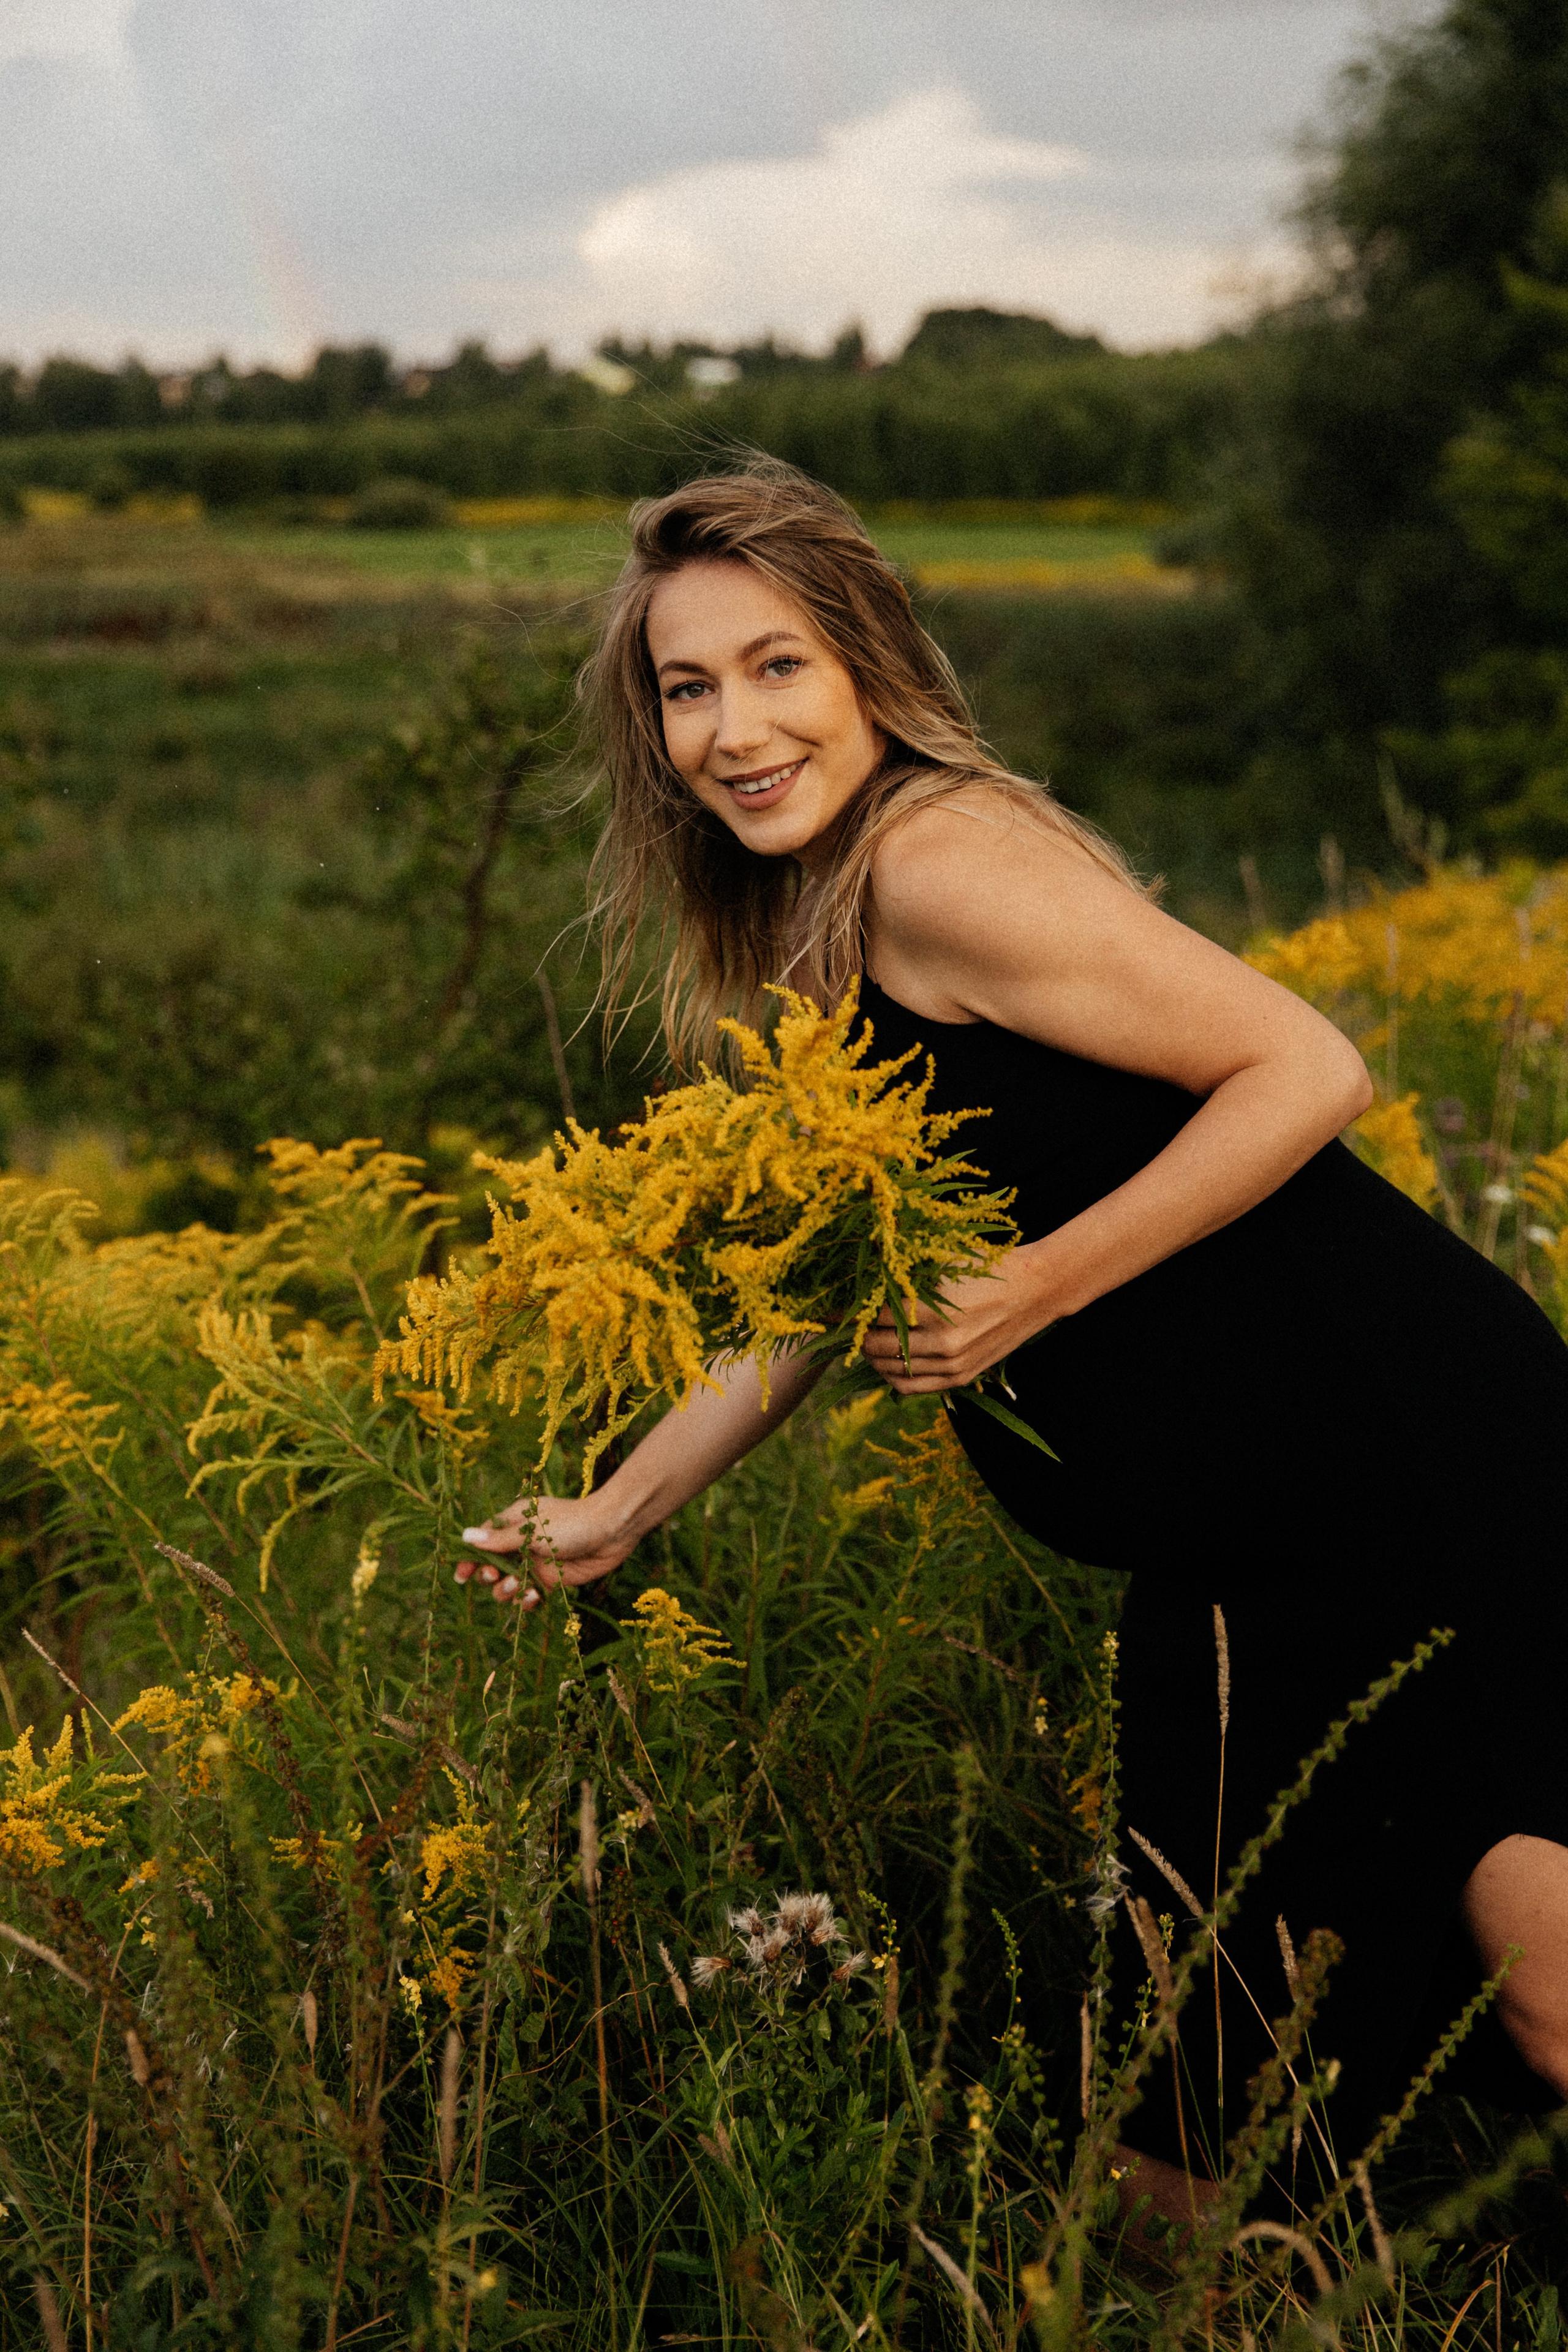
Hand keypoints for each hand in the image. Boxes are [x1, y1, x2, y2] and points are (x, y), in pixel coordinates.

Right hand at [453, 1491, 639, 1609]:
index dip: (470, 1558)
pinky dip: (527, 1600)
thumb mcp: (531, 1530)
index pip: (483, 1541)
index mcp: (514, 1523)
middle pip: (491, 1566)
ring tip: (517, 1586)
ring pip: (508, 1585)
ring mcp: (536, 1563)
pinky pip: (529, 1596)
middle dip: (487, 1576)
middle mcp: (522, 1544)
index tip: (461, 1574)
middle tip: (493, 1576)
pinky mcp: (551, 1580)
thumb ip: (498, 1539)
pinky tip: (534, 1596)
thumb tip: (465, 1536)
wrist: (612, 1531)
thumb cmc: (572, 1522)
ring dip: (506, 1590)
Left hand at [860, 1250, 1052, 1394]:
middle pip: (879, 1348)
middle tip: (848, 1327)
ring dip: (872, 1359)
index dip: (853, 1312)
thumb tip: (866, 1274)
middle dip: (858, 1337)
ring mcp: (953, 1365)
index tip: (837, 1307)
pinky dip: (892, 1378)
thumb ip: (907, 1274)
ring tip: (864, 1344)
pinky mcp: (962, 1377)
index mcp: (935, 1312)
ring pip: (893, 1372)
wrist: (1035, 1288)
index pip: (877, 1318)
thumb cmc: (987, 1267)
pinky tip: (885, 1363)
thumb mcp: (945, 1262)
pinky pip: (913, 1387)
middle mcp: (943, 1345)